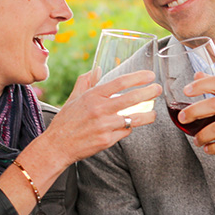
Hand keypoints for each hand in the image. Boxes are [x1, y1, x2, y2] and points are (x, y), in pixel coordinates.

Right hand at [39, 69, 159, 165]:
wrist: (57, 146)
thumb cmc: (65, 121)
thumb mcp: (73, 98)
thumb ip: (85, 81)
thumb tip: (97, 68)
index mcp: (93, 96)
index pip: (120, 82)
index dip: (138, 77)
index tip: (150, 75)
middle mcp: (100, 109)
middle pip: (132, 98)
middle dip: (149, 92)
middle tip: (157, 89)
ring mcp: (105, 126)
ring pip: (134, 118)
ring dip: (147, 115)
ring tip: (153, 113)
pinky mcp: (107, 140)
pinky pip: (125, 132)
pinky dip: (129, 128)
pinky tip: (130, 126)